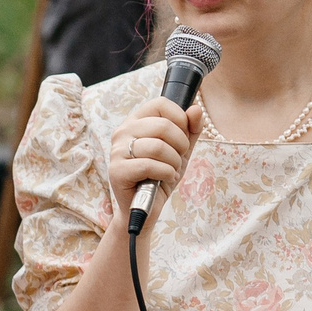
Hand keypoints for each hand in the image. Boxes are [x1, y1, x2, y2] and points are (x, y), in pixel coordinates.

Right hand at [106, 95, 197, 224]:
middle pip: (162, 125)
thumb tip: (195, 109)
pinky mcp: (116, 171)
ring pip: (157, 146)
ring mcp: (117, 151)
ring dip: (174, 162)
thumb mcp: (181, 149)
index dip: (180, 118)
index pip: (160, 104)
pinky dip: (166, 173)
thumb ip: (191, 128)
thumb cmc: (161, 175)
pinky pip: (149, 165)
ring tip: (171, 170)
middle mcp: (122, 132)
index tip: (183, 136)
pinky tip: (165, 178)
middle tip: (178, 158)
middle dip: (180, 144)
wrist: (146, 206)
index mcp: (136, 122)